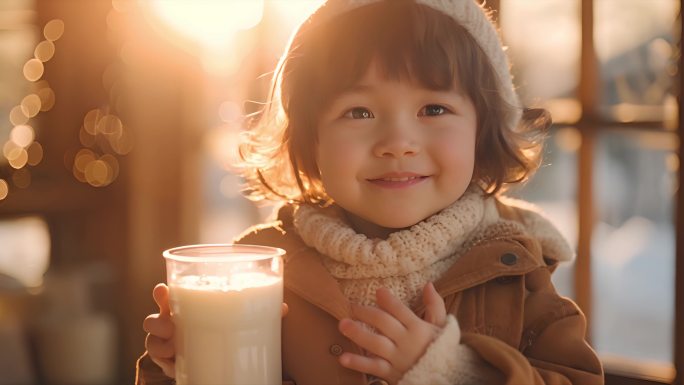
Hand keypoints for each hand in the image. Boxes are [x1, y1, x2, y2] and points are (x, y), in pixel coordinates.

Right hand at [142, 283, 289, 378]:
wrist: (218, 358)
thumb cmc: (225, 328)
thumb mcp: (239, 319)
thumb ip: (258, 310)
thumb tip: (283, 308)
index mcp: (187, 307)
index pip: (169, 295)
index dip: (161, 292)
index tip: (162, 290)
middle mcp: (173, 323)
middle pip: (155, 318)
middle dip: (157, 320)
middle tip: (170, 325)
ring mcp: (169, 343)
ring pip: (152, 340)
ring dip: (158, 342)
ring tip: (173, 346)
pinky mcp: (171, 362)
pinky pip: (159, 362)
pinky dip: (164, 362)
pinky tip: (174, 363)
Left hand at [337, 282, 446, 383]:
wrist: (443, 378)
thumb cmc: (439, 349)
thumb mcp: (441, 327)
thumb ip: (435, 306)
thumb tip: (428, 284)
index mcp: (418, 328)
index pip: (400, 311)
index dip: (388, 300)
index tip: (378, 291)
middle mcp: (406, 342)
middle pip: (383, 323)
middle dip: (366, 313)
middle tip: (351, 306)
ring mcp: (397, 358)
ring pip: (375, 344)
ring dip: (358, 334)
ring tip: (342, 324)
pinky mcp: (390, 373)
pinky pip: (372, 367)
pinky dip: (358, 363)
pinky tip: (342, 357)